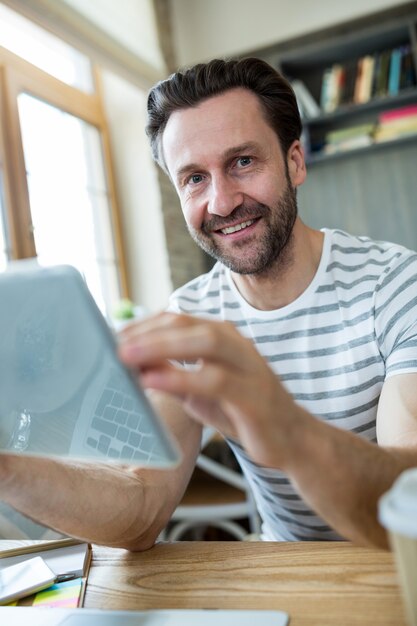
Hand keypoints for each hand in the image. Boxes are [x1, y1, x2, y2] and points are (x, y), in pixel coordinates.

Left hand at [118, 312, 302, 467]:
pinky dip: (180, 378)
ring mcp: (248, 366)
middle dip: (147, 331)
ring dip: (160, 347)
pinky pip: (215, 380)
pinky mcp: (254, 395)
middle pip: (187, 324)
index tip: (112, 335)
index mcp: (223, 337)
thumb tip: (132, 364)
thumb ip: (172, 374)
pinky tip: (152, 382)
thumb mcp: (200, 390)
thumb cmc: (242, 410)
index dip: (143, 325)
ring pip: (204, 342)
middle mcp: (237, 344)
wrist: (291, 439)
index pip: (177, 320)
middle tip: (112, 343)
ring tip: (126, 357)